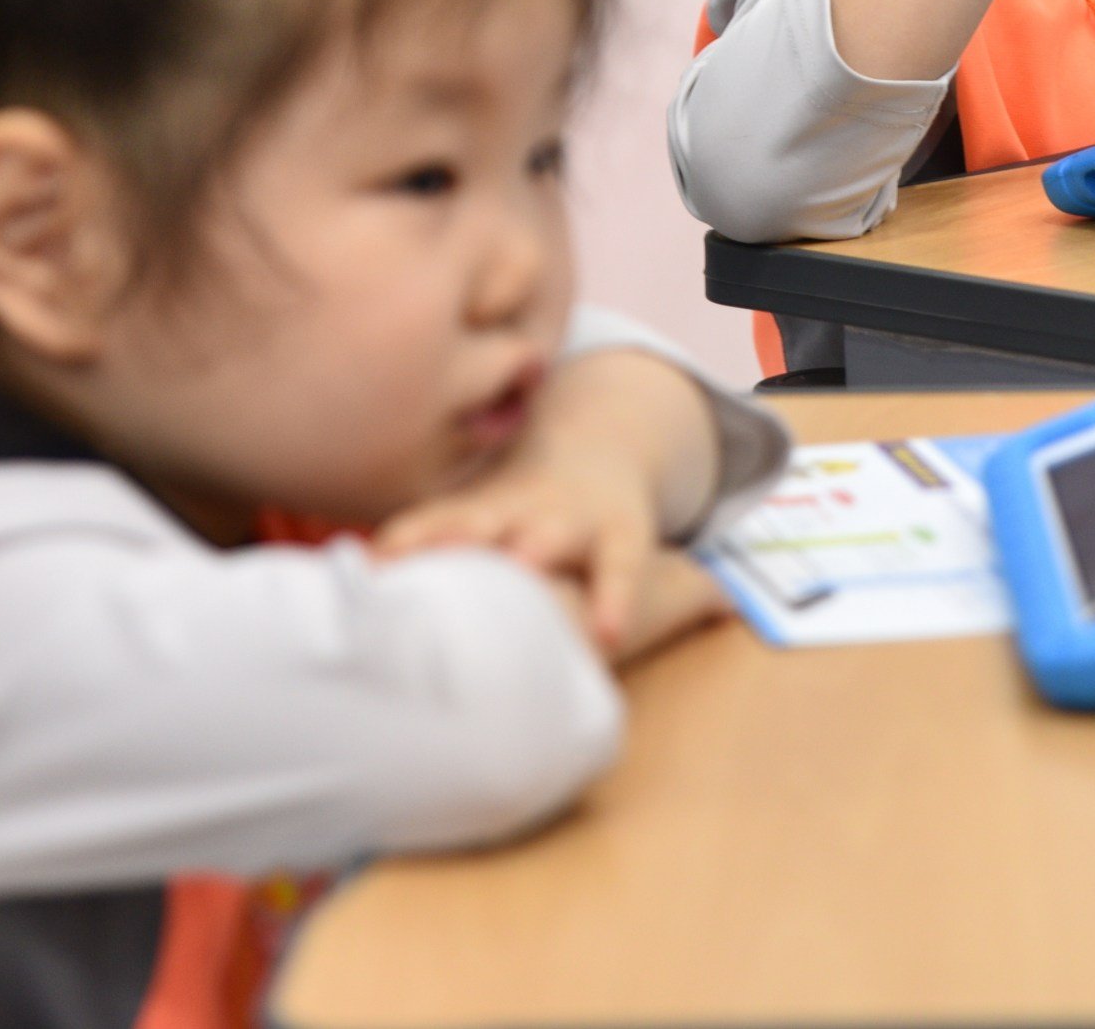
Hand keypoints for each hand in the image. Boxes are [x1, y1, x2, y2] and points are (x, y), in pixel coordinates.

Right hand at [373, 359, 717, 664]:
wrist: (584, 456)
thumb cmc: (618, 533)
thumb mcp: (664, 567)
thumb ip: (693, 591)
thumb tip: (732, 605)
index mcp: (613, 534)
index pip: (620, 566)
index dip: (614, 600)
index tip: (606, 637)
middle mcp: (559, 520)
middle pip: (544, 537)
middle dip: (527, 552)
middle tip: (512, 571)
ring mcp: (508, 511)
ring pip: (476, 521)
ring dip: (444, 542)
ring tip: (402, 567)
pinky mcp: (465, 513)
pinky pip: (428, 526)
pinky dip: (399, 546)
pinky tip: (362, 570)